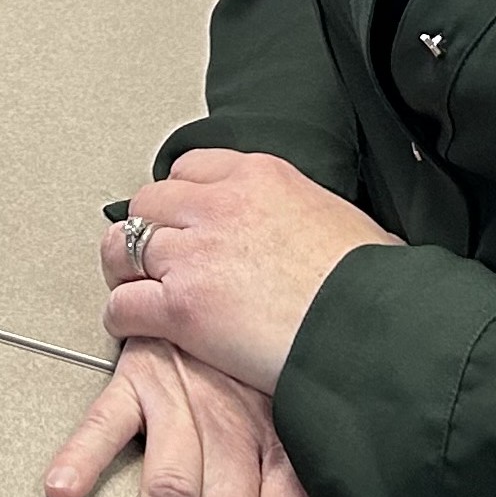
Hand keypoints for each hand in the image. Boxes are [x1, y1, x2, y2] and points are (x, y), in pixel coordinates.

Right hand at [43, 342, 323, 496]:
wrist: (253, 259)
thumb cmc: (295, 358)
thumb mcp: (336, 434)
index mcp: (295, 441)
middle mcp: (241, 424)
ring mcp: (186, 396)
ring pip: (174, 492)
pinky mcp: (139, 371)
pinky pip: (108, 417)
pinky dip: (85, 453)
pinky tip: (69, 494)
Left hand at [100, 149, 400, 394]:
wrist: (372, 329)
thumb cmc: (375, 287)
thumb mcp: (353, 224)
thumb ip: (318, 220)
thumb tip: (336, 238)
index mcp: (263, 177)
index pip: (193, 167)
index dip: (181, 197)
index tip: (183, 217)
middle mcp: (221, 205)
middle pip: (149, 202)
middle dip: (146, 229)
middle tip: (151, 256)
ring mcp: (196, 254)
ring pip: (124, 246)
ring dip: (123, 268)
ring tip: (130, 286)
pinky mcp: (182, 306)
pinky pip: (123, 304)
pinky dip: (120, 316)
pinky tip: (130, 326)